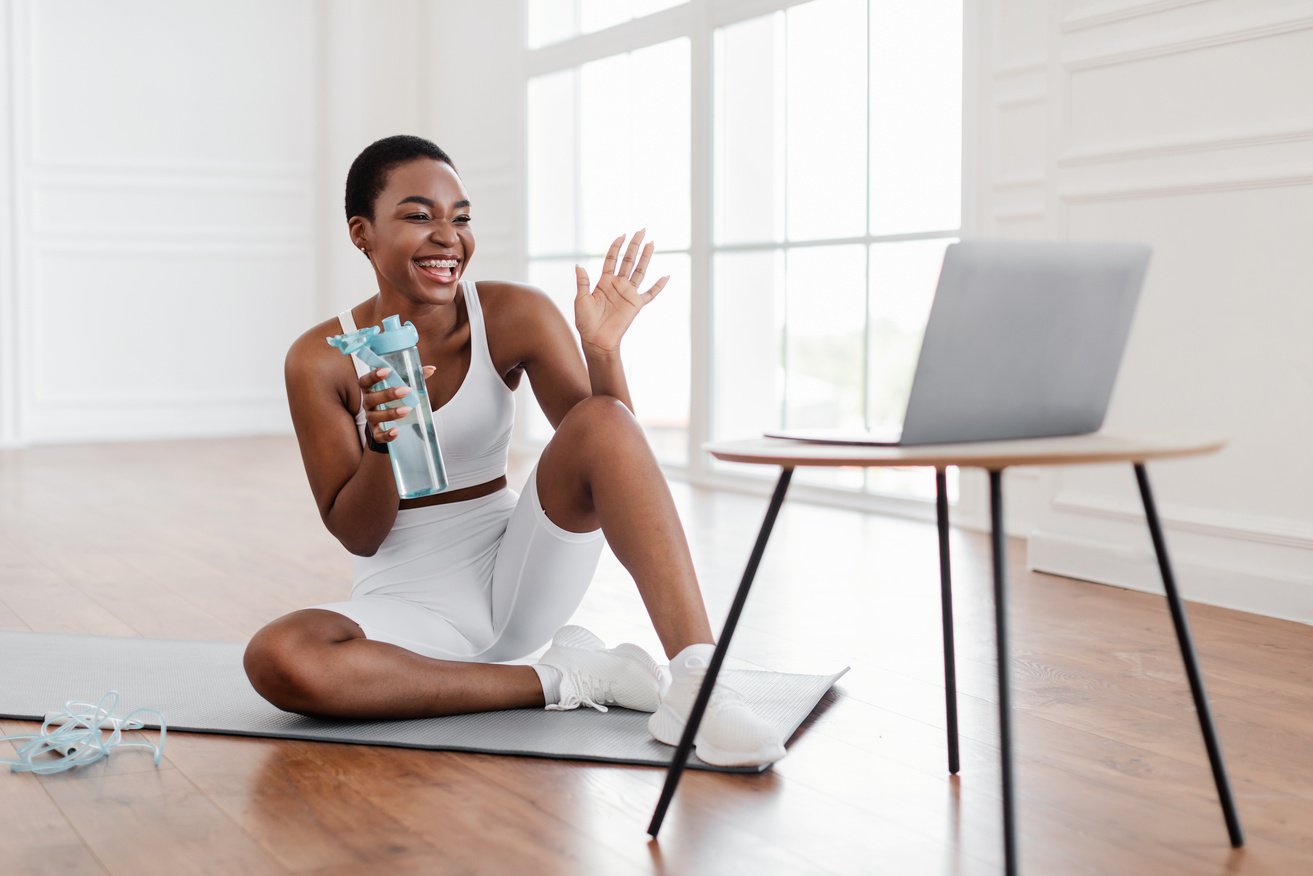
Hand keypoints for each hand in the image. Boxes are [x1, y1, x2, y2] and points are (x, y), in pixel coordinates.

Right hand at [360, 365, 434, 444]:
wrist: (388, 422)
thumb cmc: (395, 398)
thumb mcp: (402, 385)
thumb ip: (414, 376)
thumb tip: (431, 369)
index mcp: (371, 389)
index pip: (365, 381)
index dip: (373, 375)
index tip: (387, 370)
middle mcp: (368, 403)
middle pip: (371, 398)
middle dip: (388, 394)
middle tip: (406, 391)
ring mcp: (371, 418)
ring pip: (374, 416)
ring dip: (390, 413)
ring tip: (407, 410)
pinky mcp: (375, 433)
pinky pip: (378, 436)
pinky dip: (386, 435)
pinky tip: (396, 431)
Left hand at [574, 229, 669, 353]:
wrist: (596, 340)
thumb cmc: (586, 322)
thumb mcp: (581, 299)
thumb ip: (583, 282)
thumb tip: (578, 266)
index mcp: (604, 282)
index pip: (611, 259)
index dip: (616, 247)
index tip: (621, 235)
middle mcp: (618, 285)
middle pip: (628, 260)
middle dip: (634, 245)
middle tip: (641, 230)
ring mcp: (628, 294)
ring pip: (639, 271)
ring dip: (645, 257)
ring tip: (651, 243)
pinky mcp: (636, 305)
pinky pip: (650, 294)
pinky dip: (658, 286)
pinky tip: (666, 276)